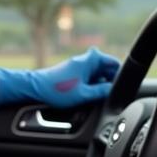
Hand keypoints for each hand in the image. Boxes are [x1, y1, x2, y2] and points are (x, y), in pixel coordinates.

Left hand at [0, 48, 119, 108]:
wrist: (36, 88)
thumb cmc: (57, 89)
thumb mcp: (84, 94)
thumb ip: (101, 92)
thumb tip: (113, 91)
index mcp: (91, 60)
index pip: (114, 63)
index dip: (119, 75)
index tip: (120, 87)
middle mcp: (86, 60)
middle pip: (107, 69)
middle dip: (110, 81)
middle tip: (107, 95)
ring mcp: (80, 66)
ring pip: (98, 74)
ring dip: (100, 85)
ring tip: (95, 97)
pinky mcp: (75, 72)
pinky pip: (89, 77)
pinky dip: (91, 85)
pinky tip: (87, 96)